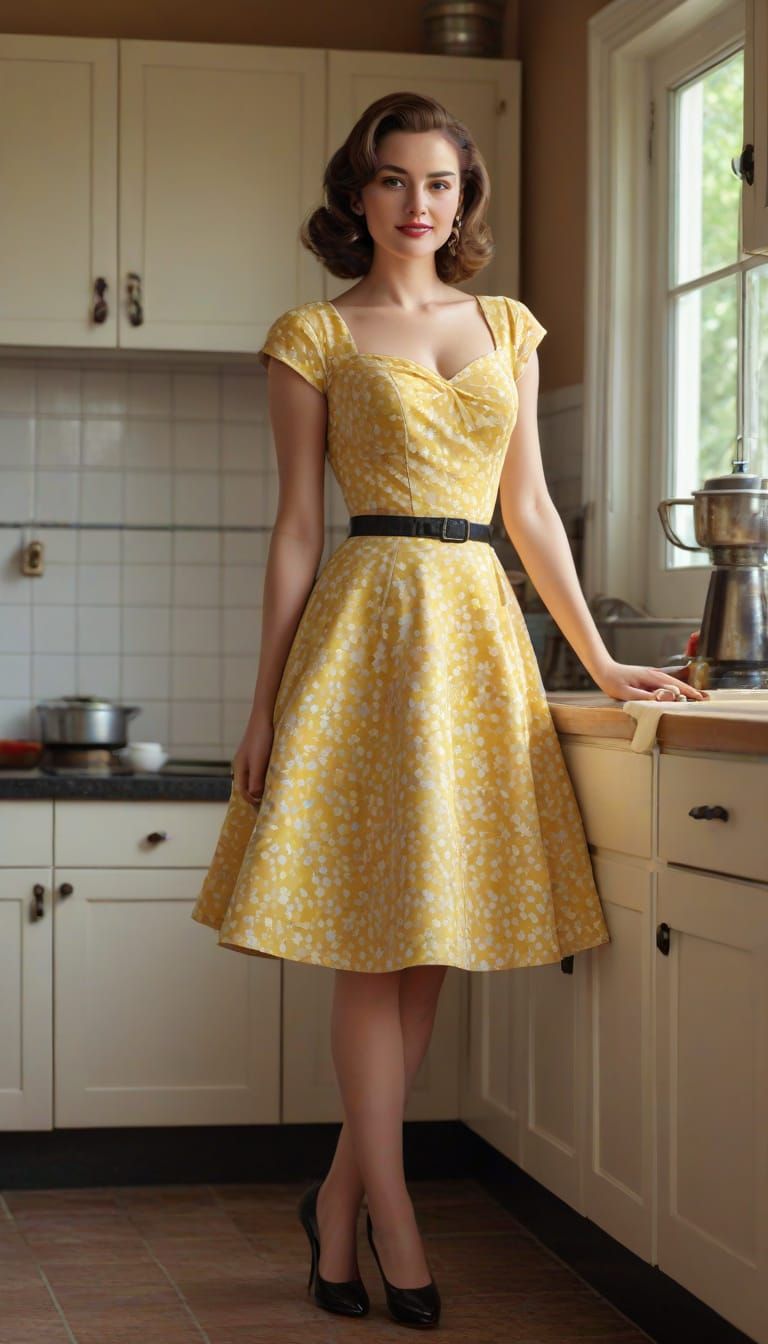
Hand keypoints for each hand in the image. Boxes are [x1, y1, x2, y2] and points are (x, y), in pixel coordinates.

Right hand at [231, 712, 273, 805]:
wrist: (265, 717)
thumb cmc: (261, 740)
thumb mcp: (258, 763)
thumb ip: (255, 781)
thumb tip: (255, 797)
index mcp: (239, 769)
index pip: (242, 791)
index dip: (252, 800)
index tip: (266, 805)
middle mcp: (242, 765)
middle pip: (247, 786)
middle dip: (257, 795)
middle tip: (271, 802)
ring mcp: (250, 759)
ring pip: (254, 778)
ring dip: (262, 786)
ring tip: (275, 792)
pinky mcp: (258, 753)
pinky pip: (260, 770)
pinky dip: (266, 777)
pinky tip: (275, 777)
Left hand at [593, 659, 709, 702]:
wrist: (603, 669)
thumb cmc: (613, 682)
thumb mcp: (628, 692)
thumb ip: (647, 696)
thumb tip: (668, 696)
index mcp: (652, 677)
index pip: (675, 686)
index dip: (689, 693)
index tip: (702, 699)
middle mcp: (655, 674)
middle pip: (678, 683)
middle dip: (692, 691)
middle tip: (707, 699)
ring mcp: (652, 674)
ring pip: (674, 681)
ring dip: (686, 688)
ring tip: (698, 695)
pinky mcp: (649, 677)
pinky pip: (667, 681)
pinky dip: (677, 685)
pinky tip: (679, 690)